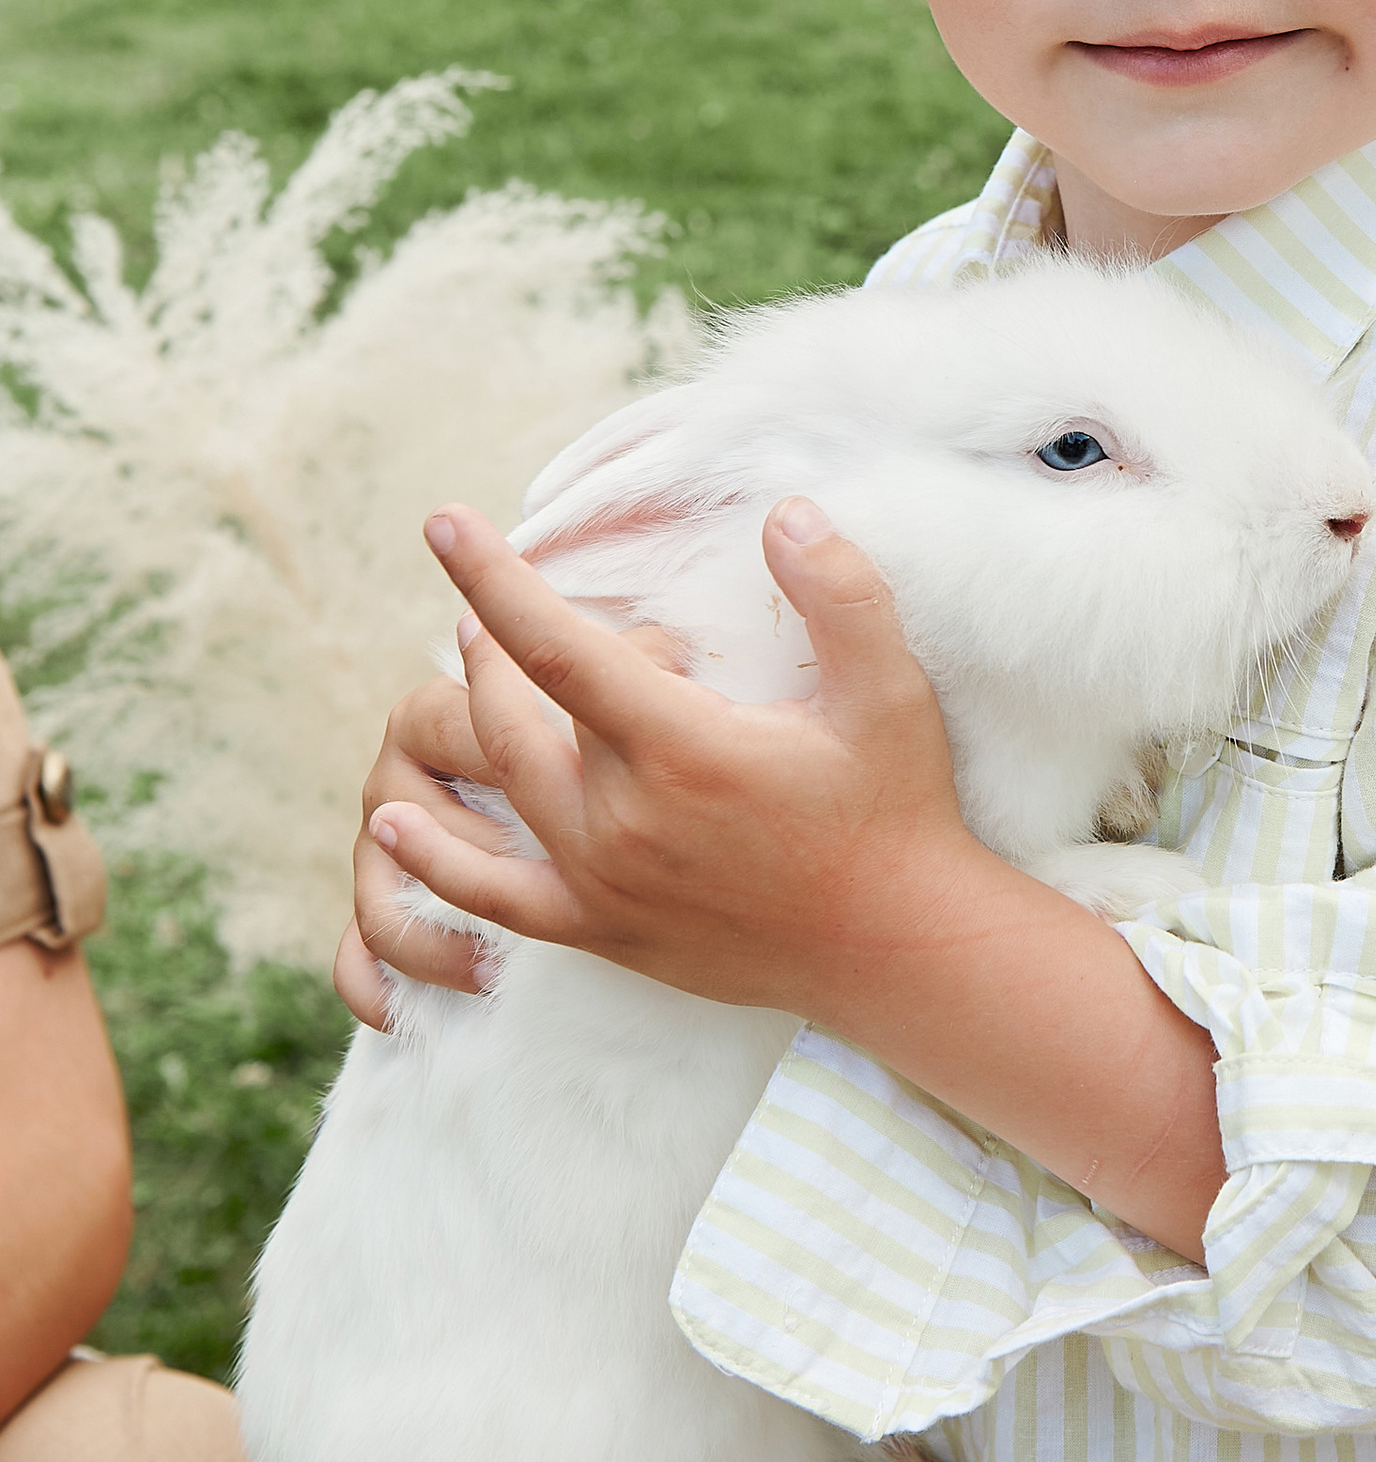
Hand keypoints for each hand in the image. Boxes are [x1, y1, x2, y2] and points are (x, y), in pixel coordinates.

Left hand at [348, 499, 1229, 1260]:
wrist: (894, 949)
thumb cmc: (894, 809)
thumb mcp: (890, 692)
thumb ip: (841, 594)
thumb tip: (787, 512)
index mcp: (683, 747)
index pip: (558, 646)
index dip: (494, 579)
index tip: (441, 520)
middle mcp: (625, 817)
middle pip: (510, 712)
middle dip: (490, 642)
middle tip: (496, 604)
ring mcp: (604, 883)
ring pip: (499, 787)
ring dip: (471, 719)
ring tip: (462, 666)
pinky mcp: (602, 933)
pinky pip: (494, 898)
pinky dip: (437, 862)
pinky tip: (394, 828)